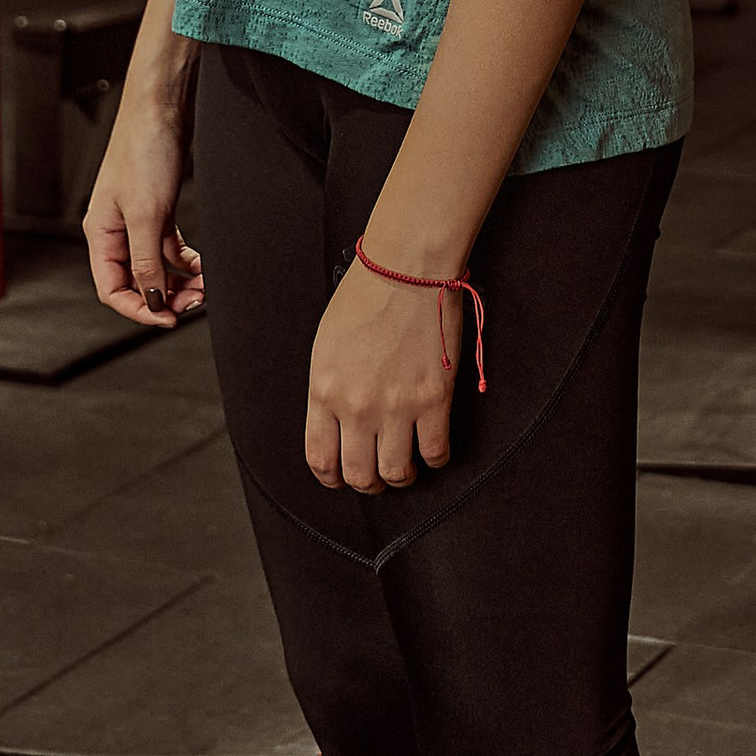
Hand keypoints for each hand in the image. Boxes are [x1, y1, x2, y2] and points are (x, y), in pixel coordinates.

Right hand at [85, 77, 204, 328]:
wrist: (162, 106)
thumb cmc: (144, 149)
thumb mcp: (146, 214)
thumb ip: (146, 262)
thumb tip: (153, 301)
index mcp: (99, 233)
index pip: (112, 289)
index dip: (140, 309)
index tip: (170, 318)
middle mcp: (114, 230)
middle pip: (136, 281)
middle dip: (165, 296)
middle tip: (196, 302)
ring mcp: (137, 220)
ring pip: (155, 266)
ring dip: (179, 281)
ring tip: (204, 286)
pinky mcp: (158, 208)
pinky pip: (168, 248)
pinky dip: (185, 260)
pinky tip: (202, 265)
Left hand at [305, 257, 461, 493]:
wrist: (406, 270)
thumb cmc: (365, 298)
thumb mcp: (326, 347)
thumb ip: (328, 390)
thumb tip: (337, 424)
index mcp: (323, 391)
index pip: (320, 458)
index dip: (331, 478)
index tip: (340, 478)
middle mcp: (356, 406)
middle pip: (358, 474)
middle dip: (367, 484)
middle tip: (376, 479)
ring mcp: (397, 406)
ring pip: (396, 472)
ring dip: (400, 477)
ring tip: (405, 469)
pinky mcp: (434, 399)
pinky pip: (435, 452)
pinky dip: (434, 459)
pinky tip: (431, 448)